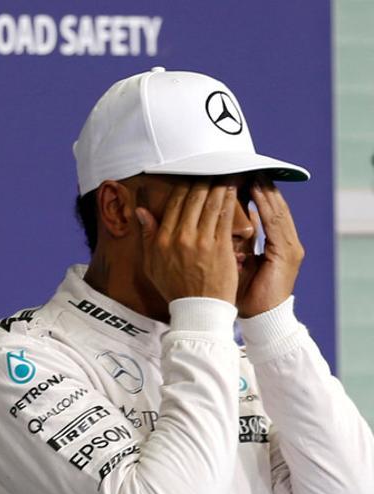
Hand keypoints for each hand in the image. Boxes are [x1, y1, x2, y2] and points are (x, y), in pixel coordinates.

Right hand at [135, 181, 237, 304]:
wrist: (197, 309)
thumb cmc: (176, 288)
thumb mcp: (152, 264)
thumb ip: (147, 236)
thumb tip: (142, 212)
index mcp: (162, 240)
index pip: (175, 203)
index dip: (186, 185)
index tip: (194, 175)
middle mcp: (179, 237)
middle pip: (193, 198)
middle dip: (205, 179)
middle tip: (214, 167)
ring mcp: (201, 241)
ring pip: (211, 203)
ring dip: (220, 184)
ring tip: (227, 173)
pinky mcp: (219, 246)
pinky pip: (225, 216)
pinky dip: (230, 199)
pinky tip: (234, 189)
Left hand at [236, 179, 303, 316]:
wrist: (261, 319)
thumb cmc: (242, 294)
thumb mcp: (234, 264)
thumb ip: (230, 244)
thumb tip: (213, 224)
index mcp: (274, 244)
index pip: (262, 211)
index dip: (250, 193)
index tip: (233, 176)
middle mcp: (285, 241)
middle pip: (271, 206)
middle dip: (258, 185)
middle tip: (242, 166)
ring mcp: (289, 245)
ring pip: (276, 210)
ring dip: (264, 190)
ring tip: (250, 172)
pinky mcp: (289, 252)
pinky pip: (278, 223)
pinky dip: (268, 206)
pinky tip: (258, 192)